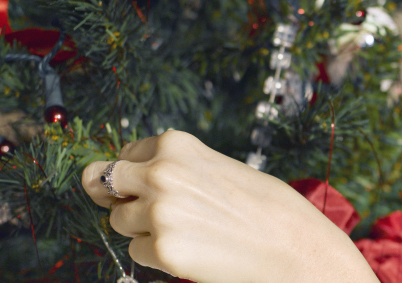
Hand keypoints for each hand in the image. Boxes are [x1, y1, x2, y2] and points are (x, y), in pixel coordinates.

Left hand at [81, 130, 378, 282]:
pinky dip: (156, 256)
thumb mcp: (223, 169)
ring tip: (185, 233)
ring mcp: (158, 213)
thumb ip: (181, 168)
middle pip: (104, 182)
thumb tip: (137, 181)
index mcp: (177, 146)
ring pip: (118, 222)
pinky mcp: (162, 250)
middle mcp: (161, 174)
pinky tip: (192, 251)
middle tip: (128, 207)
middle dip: (114, 195)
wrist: (298, 249)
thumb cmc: (269, 210)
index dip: (132, 171)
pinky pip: (136, 253)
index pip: (126, 153)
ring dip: (140, 230)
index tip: (138, 183)